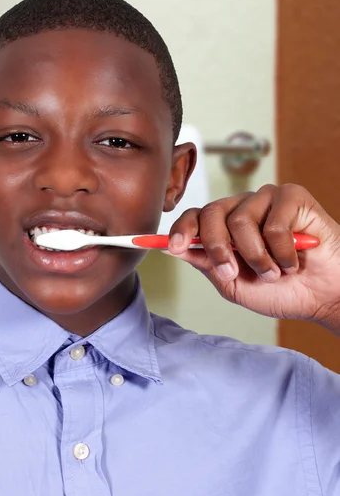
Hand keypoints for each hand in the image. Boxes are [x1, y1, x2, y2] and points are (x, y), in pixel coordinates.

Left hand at [165, 184, 339, 334]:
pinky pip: (273, 224)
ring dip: (256, 259)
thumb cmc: (281, 290)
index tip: (172, 247)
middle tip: (233, 273)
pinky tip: (293, 262)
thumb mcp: (233, 284)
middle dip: (217, 249)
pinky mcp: (293, 197)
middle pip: (211, 214)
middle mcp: (243, 208)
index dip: (181, 229)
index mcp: (225, 226)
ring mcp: (267, 200)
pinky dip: (282, 253)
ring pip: (240, 221)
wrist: (322, 297)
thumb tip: (173, 247)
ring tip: (273, 273)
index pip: (196, 217)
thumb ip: (206, 264)